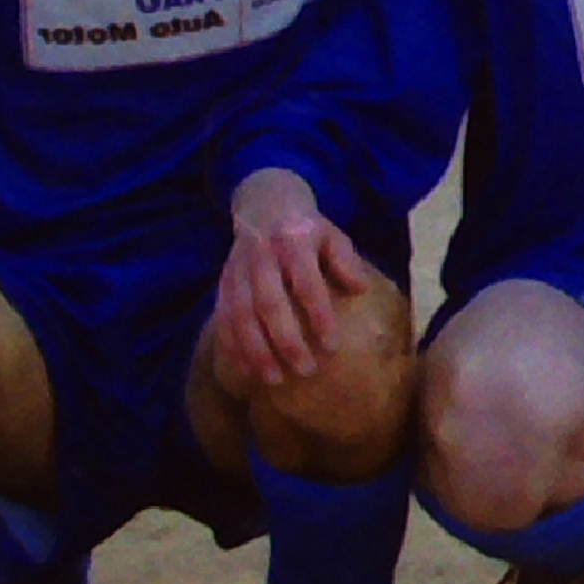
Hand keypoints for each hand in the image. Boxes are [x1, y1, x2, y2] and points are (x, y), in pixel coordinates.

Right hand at [212, 170, 362, 385]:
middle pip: (270, 304)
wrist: (263, 203)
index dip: (318, 315)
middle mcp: (262, 256)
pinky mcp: (223, 283)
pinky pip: (224, 319)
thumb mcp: (332, 234)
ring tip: (274, 380)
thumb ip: (345, 261)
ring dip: (256, 351)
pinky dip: (232, 347)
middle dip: (286, 341)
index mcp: (293, 240)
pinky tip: (245, 372)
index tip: (332, 346)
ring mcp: (238, 270)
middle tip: (306, 370)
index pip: (306, 282)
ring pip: (241, 315)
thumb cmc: (306, 227)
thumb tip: (360, 289)